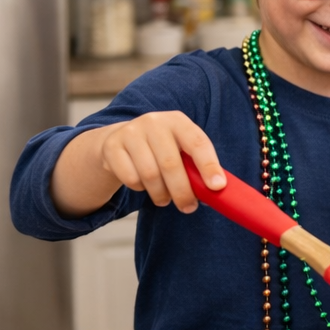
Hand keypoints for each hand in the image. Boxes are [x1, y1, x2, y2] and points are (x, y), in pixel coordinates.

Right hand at [95, 111, 224, 212]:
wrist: (121, 139)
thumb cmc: (162, 149)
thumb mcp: (181, 149)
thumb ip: (196, 166)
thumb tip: (216, 190)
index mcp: (178, 121)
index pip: (198, 143)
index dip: (209, 165)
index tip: (217, 186)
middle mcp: (154, 122)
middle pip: (171, 164)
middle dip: (182, 191)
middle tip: (188, 208)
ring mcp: (130, 132)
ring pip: (150, 174)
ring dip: (161, 194)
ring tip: (165, 200)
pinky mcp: (112, 147)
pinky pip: (130, 178)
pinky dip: (140, 188)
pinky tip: (144, 186)